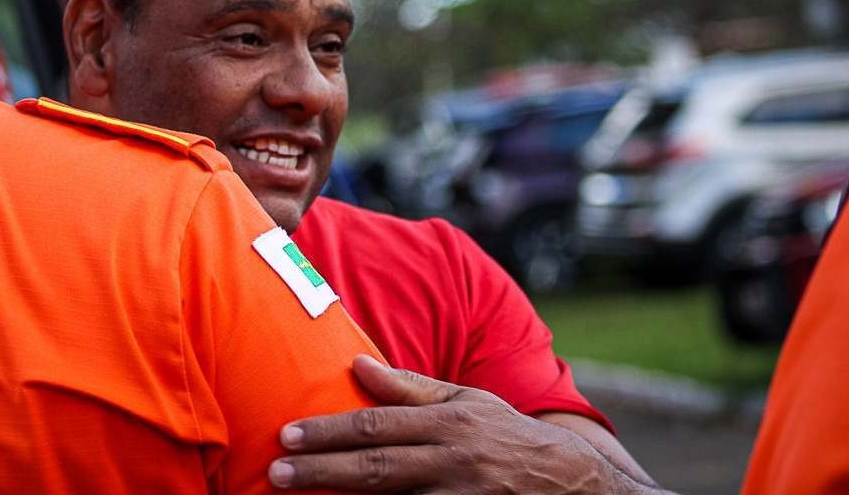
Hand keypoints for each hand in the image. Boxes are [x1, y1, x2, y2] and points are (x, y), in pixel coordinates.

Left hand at [268, 354, 613, 493]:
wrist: (571, 484)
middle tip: (278, 472)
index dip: (329, 430)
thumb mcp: (466, 403)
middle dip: (322, 471)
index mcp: (449, 423)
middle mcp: (454, 462)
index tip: (288, 435)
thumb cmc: (506, 437)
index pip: (377, 426)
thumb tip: (356, 365)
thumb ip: (409, 388)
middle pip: (376, 468)